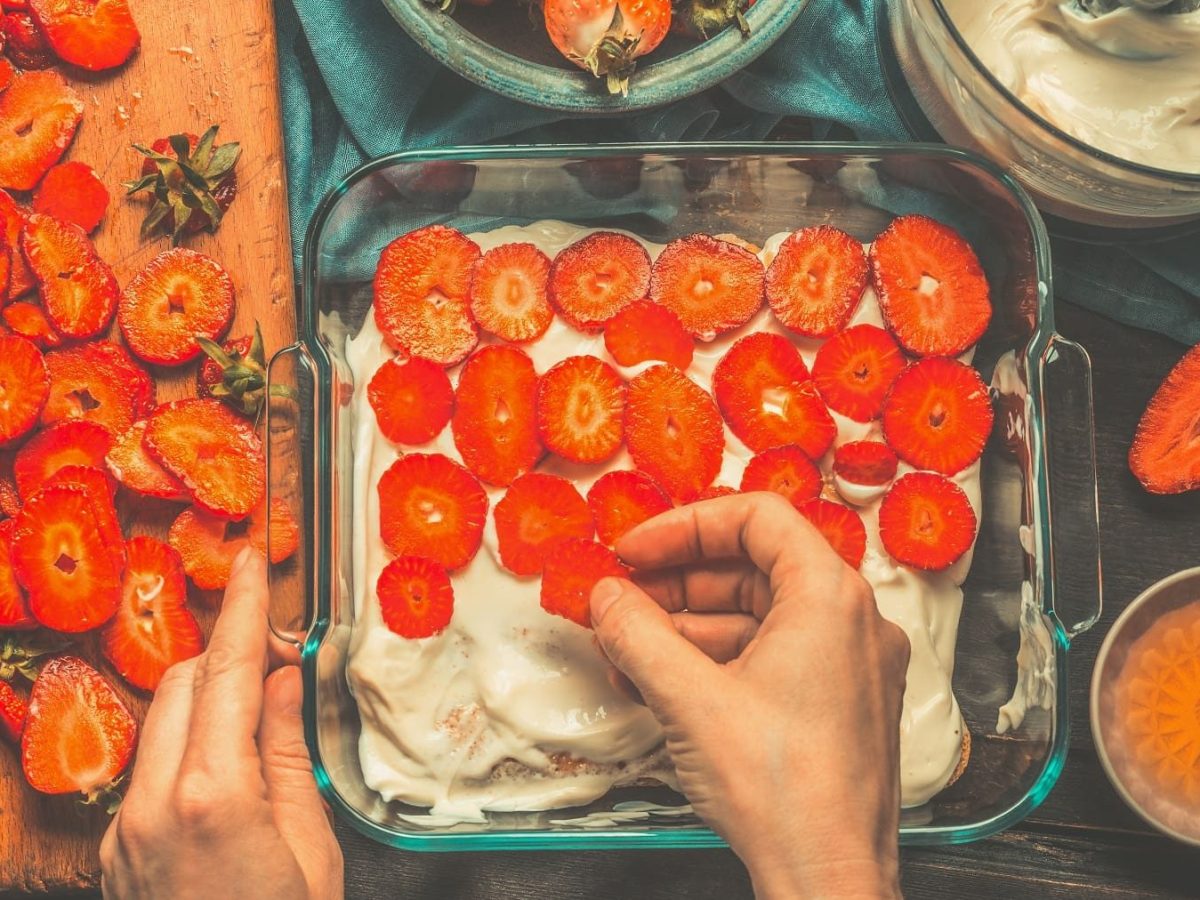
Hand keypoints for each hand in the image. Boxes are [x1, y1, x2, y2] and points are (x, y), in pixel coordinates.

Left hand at [100, 549, 343, 899]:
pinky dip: (187, 745)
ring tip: (259, 710)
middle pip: (185, 684)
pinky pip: (149, 767)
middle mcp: (154, 802)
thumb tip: (284, 679)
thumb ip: (288, 750)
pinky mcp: (116, 850)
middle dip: (228, 653)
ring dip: (207, 698)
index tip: (248, 558)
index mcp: (213, 794)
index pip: (228, 673)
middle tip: (277, 651)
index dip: (243, 608)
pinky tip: (226, 767)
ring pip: (162, 721)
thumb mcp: (309, 842)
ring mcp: (126, 829)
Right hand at [590, 493, 909, 899]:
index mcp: (830, 597)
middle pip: (753, 568)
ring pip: (756, 617)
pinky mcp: (837, 705)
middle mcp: (852, 622)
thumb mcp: (688, 699)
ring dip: (686, 628)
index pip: (756, 518)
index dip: (684, 526)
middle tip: (621, 600)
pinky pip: (770, 658)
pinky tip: (660, 683)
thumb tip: (607, 596)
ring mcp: (849, 666)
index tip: (634, 551)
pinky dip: (715, 662)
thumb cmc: (782, 790)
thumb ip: (638, 633)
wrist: (829, 877)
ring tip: (626, 650)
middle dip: (676, 583)